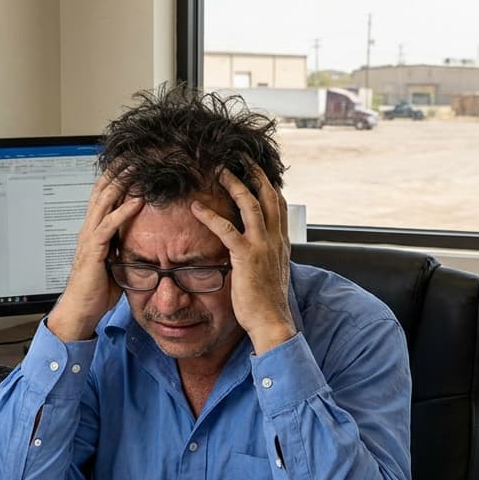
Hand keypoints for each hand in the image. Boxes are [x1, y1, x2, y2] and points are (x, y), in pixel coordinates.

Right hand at [47, 168, 143, 341]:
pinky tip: (137, 201)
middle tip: (133, 154)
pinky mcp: (93, 251)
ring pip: (103, 202)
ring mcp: (89, 238)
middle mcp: (89, 229)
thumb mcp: (114, 261)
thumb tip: (140, 240)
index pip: (102, 196)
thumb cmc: (97, 289)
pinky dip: (123, 212)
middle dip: (117, 171)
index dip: (114, 177)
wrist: (80, 309)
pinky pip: (108, 226)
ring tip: (136, 168)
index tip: (129, 162)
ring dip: (121, 184)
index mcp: (93, 230)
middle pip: (101, 191)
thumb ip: (122, 246)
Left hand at [190, 164, 295, 353]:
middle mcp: (275, 239)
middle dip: (254, 173)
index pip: (279, 204)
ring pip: (250, 204)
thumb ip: (266, 256)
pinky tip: (196, 208)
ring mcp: (262, 246)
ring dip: (235, 184)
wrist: (272, 321)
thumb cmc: (267, 303)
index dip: (268, 185)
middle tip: (241, 158)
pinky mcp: (245, 257)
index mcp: (281, 242)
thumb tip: (258, 250)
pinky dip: (210, 216)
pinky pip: (227, 229)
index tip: (258, 171)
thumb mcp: (272, 273)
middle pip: (268, 195)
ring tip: (220, 171)